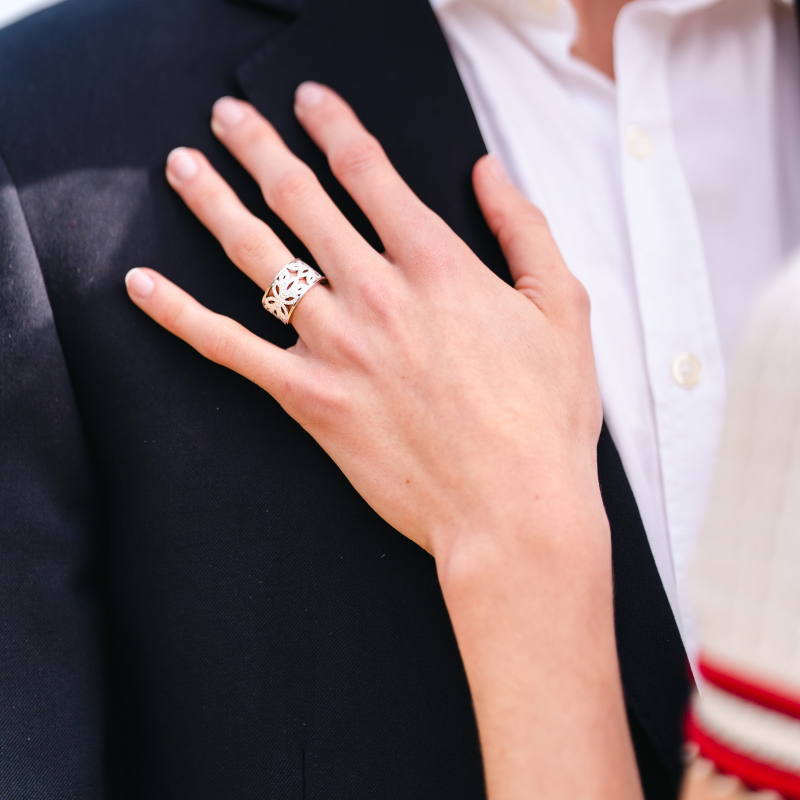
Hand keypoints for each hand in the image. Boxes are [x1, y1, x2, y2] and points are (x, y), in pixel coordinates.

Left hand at [125, 84, 639, 799]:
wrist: (513, 510)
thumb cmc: (544, 417)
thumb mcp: (563, 308)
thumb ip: (526, 229)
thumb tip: (489, 170)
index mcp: (439, 265)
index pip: (371, 172)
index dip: (334, 126)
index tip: (308, 99)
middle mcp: (378, 293)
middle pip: (300, 199)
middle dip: (258, 147)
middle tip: (225, 116)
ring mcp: (336, 346)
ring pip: (257, 257)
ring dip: (213, 204)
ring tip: (181, 168)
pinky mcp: (309, 400)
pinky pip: (228, 349)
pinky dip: (179, 314)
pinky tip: (141, 285)